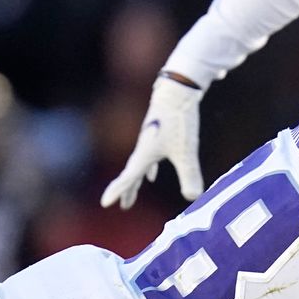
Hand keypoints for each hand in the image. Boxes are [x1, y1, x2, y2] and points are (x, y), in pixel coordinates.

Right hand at [102, 74, 205, 208]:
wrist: (177, 92)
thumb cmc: (179, 121)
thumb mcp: (186, 151)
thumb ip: (190, 174)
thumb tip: (193, 197)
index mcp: (145, 154)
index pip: (129, 177)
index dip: (118, 190)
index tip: (105, 203)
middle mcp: (143, 149)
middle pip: (132, 173)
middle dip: (128, 190)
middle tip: (123, 205)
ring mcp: (150, 141)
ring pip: (140, 166)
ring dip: (137, 181)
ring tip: (133, 193)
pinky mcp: (158, 135)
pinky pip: (150, 157)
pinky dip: (150, 169)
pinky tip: (153, 176)